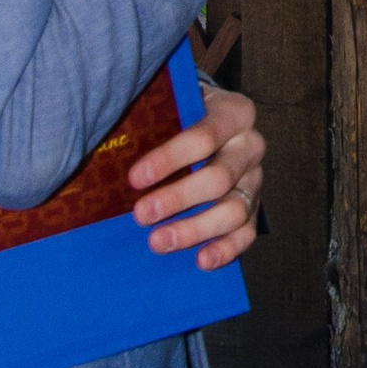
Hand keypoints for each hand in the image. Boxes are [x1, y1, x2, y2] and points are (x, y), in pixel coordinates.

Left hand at [131, 79, 264, 270]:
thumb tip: (111, 149)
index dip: (169, 159)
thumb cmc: (183, 116)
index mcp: (234, 113)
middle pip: (219, 178)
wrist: (210, 122)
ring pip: (234, 210)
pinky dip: (226, 249)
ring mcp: (254, 179)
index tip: (135, 178)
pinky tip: (201, 260)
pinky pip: (247, 232)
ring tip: (159, 242)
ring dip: (195, 230)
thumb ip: (155, 122)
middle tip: (142, 215)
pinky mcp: (253, 207)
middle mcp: (249, 146)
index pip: (205, 136)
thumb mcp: (174, 107)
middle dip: (178, 199)